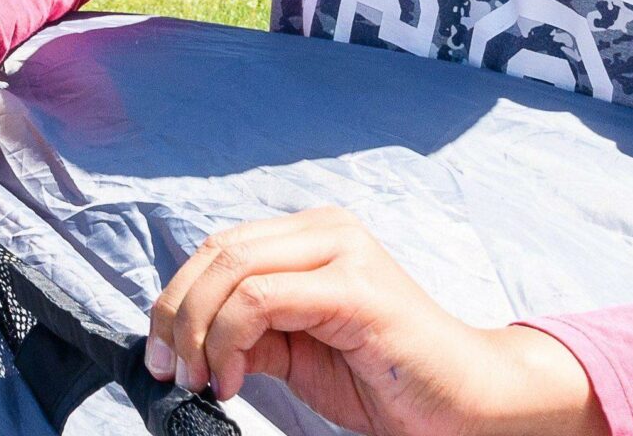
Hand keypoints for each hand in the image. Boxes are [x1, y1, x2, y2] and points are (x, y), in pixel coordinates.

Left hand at [147, 207, 606, 435]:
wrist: (471, 404)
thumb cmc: (387, 379)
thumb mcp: (299, 352)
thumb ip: (253, 331)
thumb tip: (189, 341)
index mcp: (311, 234)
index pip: (220, 248)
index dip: (177, 297)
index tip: (161, 355)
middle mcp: (325, 228)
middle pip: (218, 252)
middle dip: (176, 313)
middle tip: (168, 370)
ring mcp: (342, 250)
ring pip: (233, 268)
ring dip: (198, 330)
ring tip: (200, 379)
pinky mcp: (354, 286)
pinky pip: (263, 297)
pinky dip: (231, 338)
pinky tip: (232, 379)